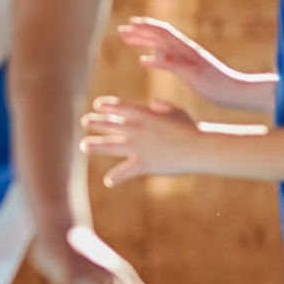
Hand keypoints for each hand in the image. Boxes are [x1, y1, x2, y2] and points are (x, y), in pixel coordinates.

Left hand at [81, 96, 198, 185]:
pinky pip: (124, 172)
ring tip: (83, 145)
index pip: (121, 108)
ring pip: (111, 146)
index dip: (108, 106)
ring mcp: (138, 147)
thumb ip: (163, 106)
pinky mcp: (143, 163)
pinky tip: (108, 181)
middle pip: (111, 125)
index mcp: (146, 116)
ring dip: (95, 145)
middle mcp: (138, 130)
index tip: (97, 105)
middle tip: (84, 121)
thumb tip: (154, 101)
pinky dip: (116, 177)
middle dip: (96, 123)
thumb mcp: (177, 112)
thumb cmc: (191, 128)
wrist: (200, 147)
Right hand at [117, 17, 240, 104]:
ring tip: (128, 40)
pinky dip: (152, 56)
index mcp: (184, 50)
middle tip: (121, 30)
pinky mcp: (186, 67)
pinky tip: (144, 60)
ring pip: (160, 45)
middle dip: (140, 32)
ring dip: (144, 41)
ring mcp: (185, 58)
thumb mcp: (193, 76)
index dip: (145, 27)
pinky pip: (165, 58)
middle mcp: (184, 51)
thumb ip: (174, 64)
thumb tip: (153, 56)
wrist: (233, 91)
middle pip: (159, 36)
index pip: (162, 32)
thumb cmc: (215, 85)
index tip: (128, 24)